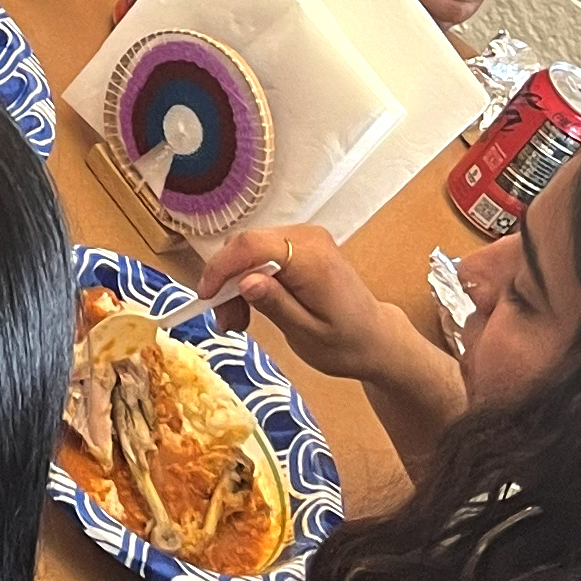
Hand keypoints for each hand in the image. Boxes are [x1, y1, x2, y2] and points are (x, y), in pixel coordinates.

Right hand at [197, 223, 412, 388]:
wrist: (375, 339)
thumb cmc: (345, 343)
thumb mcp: (308, 335)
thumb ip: (277, 305)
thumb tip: (245, 281)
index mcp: (311, 258)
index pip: (252, 246)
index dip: (221, 268)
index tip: (205, 298)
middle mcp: (307, 237)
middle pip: (246, 245)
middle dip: (226, 281)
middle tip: (226, 323)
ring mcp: (305, 237)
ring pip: (249, 249)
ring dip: (236, 283)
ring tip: (238, 322)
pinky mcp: (301, 244)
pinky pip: (262, 253)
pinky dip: (249, 277)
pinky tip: (250, 305)